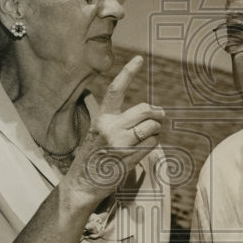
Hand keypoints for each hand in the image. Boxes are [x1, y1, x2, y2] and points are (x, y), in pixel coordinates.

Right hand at [65, 56, 164, 204]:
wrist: (82, 184)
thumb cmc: (93, 158)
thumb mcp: (98, 132)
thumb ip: (117, 120)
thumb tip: (147, 113)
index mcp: (102, 118)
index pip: (116, 89)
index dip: (128, 72)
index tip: (139, 58)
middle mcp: (110, 127)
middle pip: (144, 109)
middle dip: (156, 113)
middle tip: (160, 116)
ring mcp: (120, 142)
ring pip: (151, 126)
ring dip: (155, 130)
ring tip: (148, 136)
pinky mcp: (129, 156)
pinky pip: (152, 142)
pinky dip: (152, 143)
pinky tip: (143, 149)